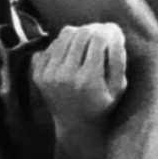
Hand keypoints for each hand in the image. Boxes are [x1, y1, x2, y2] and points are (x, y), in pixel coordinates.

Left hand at [32, 22, 127, 138]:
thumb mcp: (119, 87)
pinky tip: (72, 54)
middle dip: (95, 29)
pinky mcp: (39, 74)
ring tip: (88, 43)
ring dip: (79, 33)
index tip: (115, 31)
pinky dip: (64, 44)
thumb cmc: (103, 106)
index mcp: (88, 80)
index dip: (109, 30)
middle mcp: (65, 76)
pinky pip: (51, 44)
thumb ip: (119, 59)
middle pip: (81, 32)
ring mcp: (49, 75)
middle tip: (102, 35)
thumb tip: (115, 32)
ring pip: (65, 34)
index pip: (98, 38)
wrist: (76, 129)